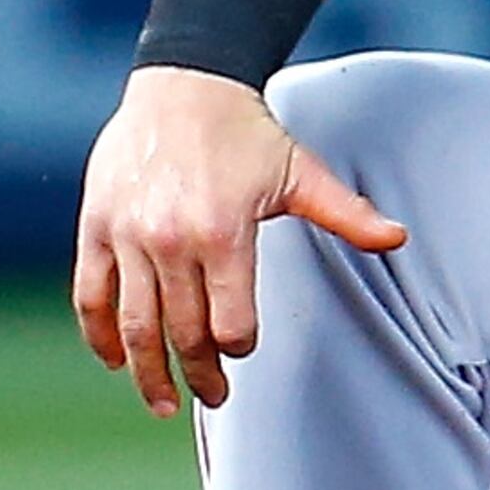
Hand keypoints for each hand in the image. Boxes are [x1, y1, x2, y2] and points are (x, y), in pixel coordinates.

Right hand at [71, 65, 407, 415]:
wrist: (183, 86)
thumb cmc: (247, 134)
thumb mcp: (302, 173)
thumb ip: (347, 215)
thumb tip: (398, 238)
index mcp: (224, 234)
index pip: (229, 325)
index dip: (238, 349)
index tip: (242, 352)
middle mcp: (170, 241)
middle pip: (183, 333)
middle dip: (199, 375)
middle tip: (212, 397)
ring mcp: (127, 235)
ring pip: (135, 325)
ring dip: (147, 373)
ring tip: (163, 403)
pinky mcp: (96, 227)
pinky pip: (91, 294)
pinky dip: (100, 334)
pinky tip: (115, 361)